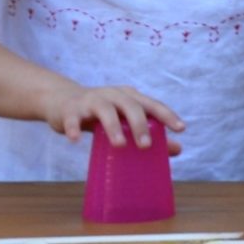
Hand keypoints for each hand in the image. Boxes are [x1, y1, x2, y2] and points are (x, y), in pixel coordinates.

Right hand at [46, 83, 183, 151]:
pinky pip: (72, 119)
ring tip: (120, 145)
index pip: (152, 104)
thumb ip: (149, 132)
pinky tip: (75, 139)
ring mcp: (92, 100)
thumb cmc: (102, 113)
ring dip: (114, 127)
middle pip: (131, 106)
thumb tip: (178, 149)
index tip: (181, 129)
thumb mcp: (125, 119)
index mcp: (130, 97)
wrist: (63, 101)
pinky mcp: (71, 110)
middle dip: (140, 125)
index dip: (167, 115)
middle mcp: (113, 95)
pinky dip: (74, 128)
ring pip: (105, 110)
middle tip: (146, 145)